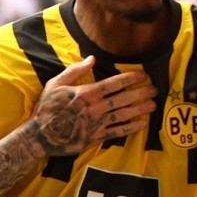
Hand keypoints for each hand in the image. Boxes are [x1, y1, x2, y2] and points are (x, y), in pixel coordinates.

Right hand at [29, 56, 156, 154]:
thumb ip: (74, 70)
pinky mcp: (96, 138)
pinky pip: (118, 132)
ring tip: (153, 105)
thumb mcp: (55, 84)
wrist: (40, 136)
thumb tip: (92, 58)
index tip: (143, 75)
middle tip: (155, 89)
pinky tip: (143, 124)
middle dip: (141, 93)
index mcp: (87, 93)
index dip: (130, 79)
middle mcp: (95, 108)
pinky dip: (131, 128)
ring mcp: (97, 124)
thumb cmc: (46, 108)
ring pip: (124, 115)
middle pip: (123, 99)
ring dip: (140, 109)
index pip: (114, 83)